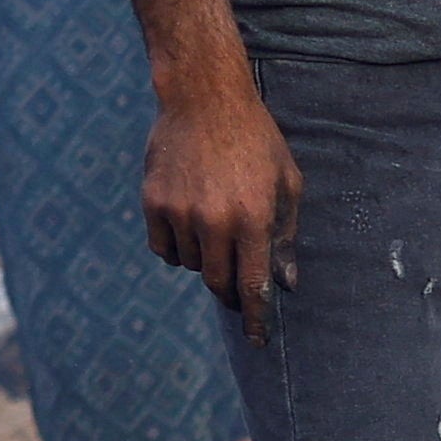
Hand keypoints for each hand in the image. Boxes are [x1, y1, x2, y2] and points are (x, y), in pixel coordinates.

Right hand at [142, 76, 302, 335]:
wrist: (203, 98)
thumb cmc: (255, 140)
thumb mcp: (287, 183)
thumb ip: (285, 235)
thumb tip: (286, 282)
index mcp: (253, 218)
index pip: (252, 285)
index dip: (255, 318)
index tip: (257, 342)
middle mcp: (214, 221)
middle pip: (218, 283)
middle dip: (229, 292)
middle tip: (236, 287)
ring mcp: (180, 212)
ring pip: (190, 265)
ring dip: (204, 260)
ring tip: (215, 228)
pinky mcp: (153, 202)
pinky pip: (163, 249)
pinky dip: (177, 248)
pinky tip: (189, 225)